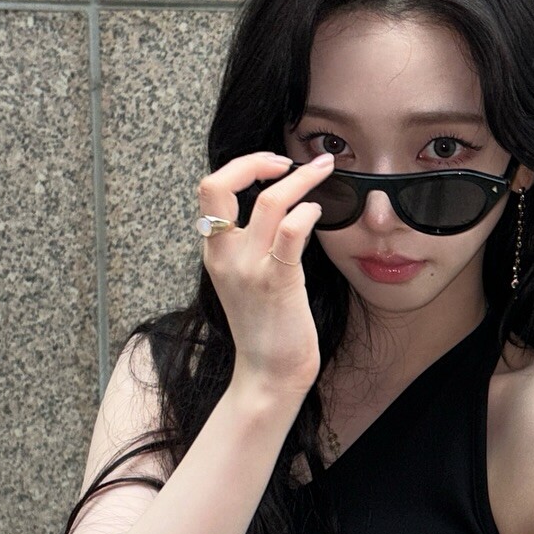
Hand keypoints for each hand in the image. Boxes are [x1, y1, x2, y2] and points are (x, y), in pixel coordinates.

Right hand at [197, 150, 334, 402]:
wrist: (268, 374)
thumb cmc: (266, 327)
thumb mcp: (245, 279)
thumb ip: (249, 245)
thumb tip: (278, 210)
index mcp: (214, 251)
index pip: (209, 189)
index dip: (240, 166)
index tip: (272, 165)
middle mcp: (224, 255)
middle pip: (219, 183)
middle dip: (255, 160)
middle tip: (288, 159)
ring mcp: (248, 268)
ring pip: (268, 201)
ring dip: (301, 178)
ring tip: (323, 171)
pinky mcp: (277, 282)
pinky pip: (290, 232)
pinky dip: (308, 212)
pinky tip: (319, 212)